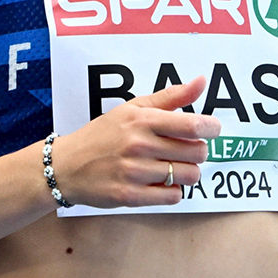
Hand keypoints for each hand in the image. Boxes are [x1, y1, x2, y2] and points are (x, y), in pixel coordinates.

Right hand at [48, 78, 218, 208]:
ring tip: (171, 167)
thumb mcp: (132, 109)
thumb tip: (202, 80)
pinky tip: (159, 183)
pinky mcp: (130, 196)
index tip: (211, 130)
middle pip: (197, 152)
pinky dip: (173, 191)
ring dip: (186, 172)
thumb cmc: (103, 135)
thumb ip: (170, 97)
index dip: (211, 128)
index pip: (193, 125)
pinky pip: (173, 196)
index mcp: (142, 120)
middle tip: (184, 150)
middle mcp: (140, 145)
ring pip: (189, 176)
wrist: (66, 166)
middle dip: (197, 152)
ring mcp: (135, 172)